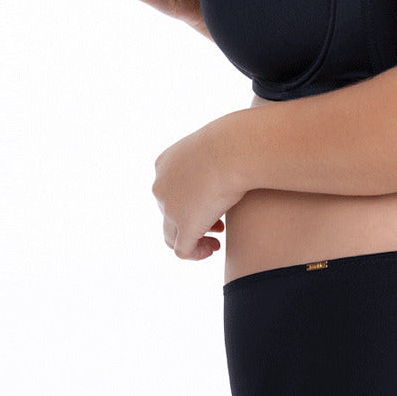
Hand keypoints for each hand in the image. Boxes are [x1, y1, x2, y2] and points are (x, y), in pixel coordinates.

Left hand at [153, 119, 246, 260]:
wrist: (234, 148)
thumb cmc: (235, 142)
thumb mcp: (218, 146)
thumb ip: (215, 156)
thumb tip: (228, 161)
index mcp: (165, 164)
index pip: (169, 190)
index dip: (189, 202)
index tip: (213, 203)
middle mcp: (161, 186)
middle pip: (170, 213)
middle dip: (194, 219)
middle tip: (219, 224)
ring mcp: (169, 208)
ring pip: (172, 235)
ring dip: (194, 240)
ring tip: (216, 241)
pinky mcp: (184, 226)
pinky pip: (183, 250)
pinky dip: (196, 253)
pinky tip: (214, 248)